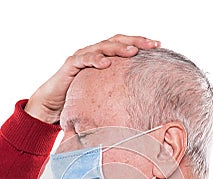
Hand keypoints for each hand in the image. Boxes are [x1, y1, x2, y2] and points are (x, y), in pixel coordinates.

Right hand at [24, 34, 160, 123]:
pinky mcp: (71, 64)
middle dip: (136, 41)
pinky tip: (106, 63)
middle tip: (153, 44)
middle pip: (117, 41)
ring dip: (119, 48)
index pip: (124, 45)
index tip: (158, 46)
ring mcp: (83, 56)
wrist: (53, 103)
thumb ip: (117, 91)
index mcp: (103, 57)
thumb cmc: (79, 97)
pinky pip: (84, 59)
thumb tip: (141, 101)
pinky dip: (95, 60)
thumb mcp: (103, 93)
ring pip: (103, 46)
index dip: (141, 43)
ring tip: (133, 52)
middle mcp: (94, 53)